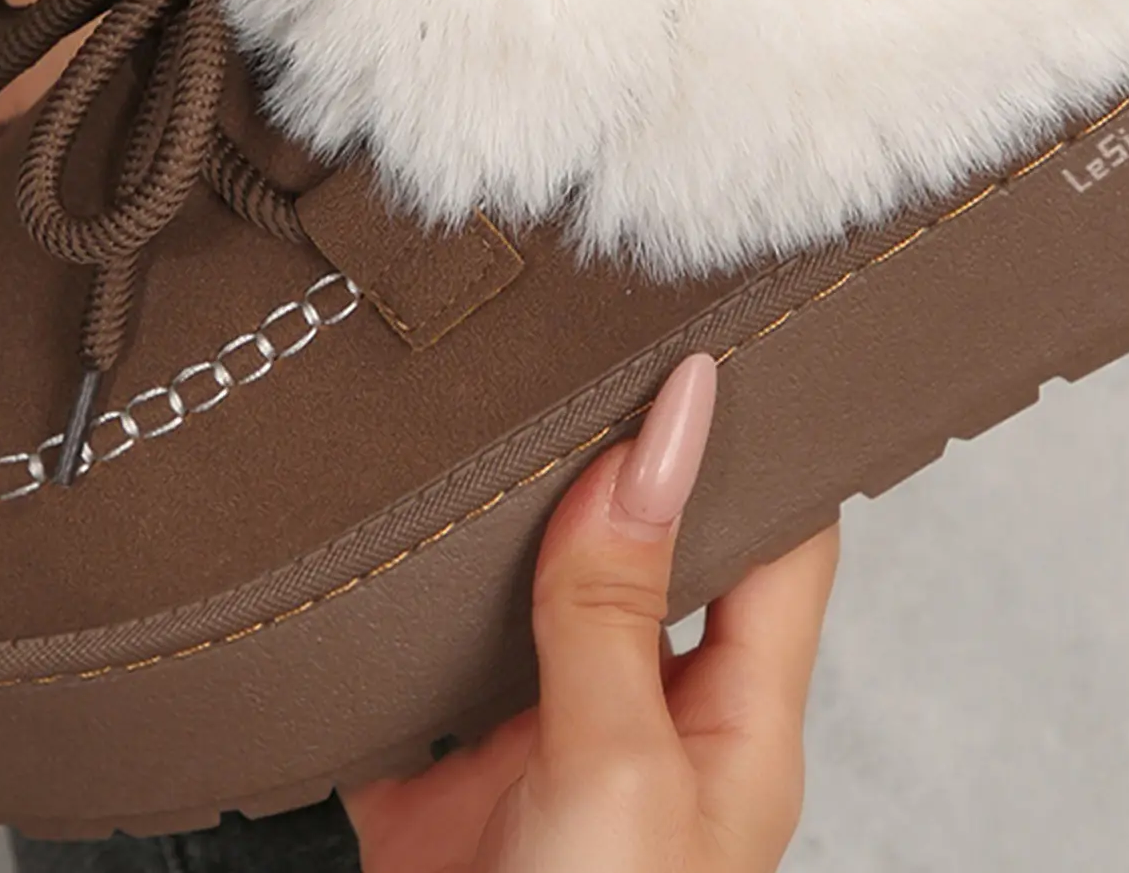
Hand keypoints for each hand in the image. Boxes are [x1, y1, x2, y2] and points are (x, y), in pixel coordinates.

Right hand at [344, 355, 838, 872]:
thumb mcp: (619, 773)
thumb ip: (615, 612)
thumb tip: (644, 449)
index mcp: (731, 730)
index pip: (777, 546)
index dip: (753, 444)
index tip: (706, 338)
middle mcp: (641, 729)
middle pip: (635, 556)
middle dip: (600, 463)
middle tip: (562, 346)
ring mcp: (534, 756)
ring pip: (511, 603)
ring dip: (479, 533)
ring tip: (453, 418)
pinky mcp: (432, 790)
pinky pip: (402, 674)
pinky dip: (373, 619)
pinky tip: (352, 551)